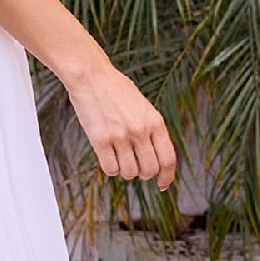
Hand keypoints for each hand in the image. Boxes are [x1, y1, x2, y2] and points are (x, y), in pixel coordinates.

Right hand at [62, 54, 176, 190]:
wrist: (91, 76)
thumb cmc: (116, 89)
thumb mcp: (143, 107)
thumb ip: (151, 130)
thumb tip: (155, 158)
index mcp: (155, 121)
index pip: (168, 159)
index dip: (167, 177)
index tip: (163, 184)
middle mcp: (140, 130)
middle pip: (149, 170)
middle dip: (143, 174)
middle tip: (136, 167)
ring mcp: (120, 136)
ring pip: (129, 173)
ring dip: (125, 171)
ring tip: (120, 158)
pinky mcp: (100, 140)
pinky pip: (110, 169)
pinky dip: (110, 169)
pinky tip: (108, 157)